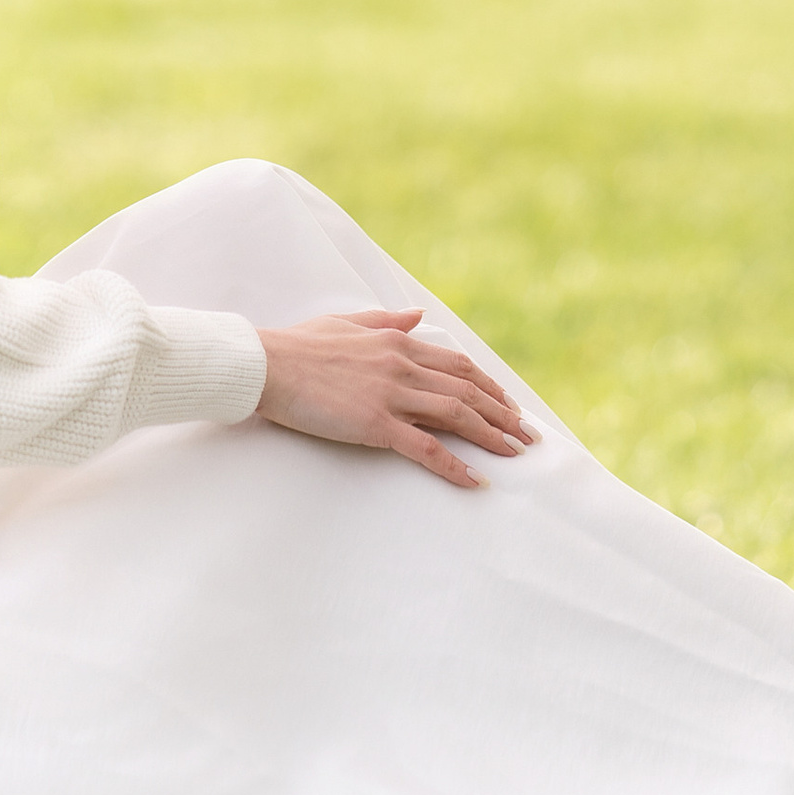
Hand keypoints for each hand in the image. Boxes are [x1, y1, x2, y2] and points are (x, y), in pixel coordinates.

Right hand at [252, 308, 537, 491]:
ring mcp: (391, 393)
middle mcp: (401, 363)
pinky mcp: (375, 423)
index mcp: (396, 340)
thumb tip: (418, 315)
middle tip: (527, 434)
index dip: (488, 384)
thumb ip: (386, 319)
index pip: (456, 363)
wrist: (266, 365)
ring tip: (516, 453)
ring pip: (456, 414)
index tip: (508, 403)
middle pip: (466, 389)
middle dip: (502, 412)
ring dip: (492, 435)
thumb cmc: (299, 345)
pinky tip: (476, 480)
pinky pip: (425, 447)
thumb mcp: (347, 322)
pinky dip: (454, 465)